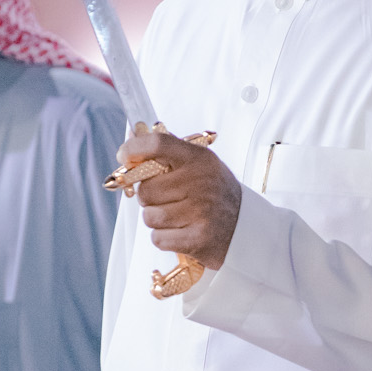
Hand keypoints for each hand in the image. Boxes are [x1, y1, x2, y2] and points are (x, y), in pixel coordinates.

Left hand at [119, 126, 242, 272]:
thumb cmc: (214, 193)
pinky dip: (165, 238)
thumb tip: (133, 131)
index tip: (124, 156)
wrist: (247, 228)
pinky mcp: (198, 239)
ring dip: (157, 219)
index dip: (134, 149)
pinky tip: (182, 232)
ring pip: (149, 216)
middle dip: (150, 197)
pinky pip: (158, 238)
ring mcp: (201, 212)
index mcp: (199, 159)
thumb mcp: (200, 164)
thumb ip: (168, 150)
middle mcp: (201, 182)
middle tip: (169, 199)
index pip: (158, 144)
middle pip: (146, 189)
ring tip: (178, 217)